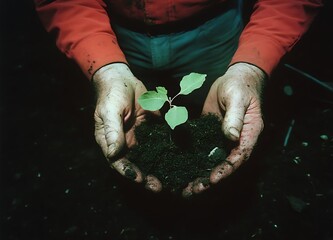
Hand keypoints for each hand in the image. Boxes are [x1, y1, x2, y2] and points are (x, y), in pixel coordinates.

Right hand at [93, 63, 161, 191]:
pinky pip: (160, 141)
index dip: (129, 173)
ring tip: (172, 177)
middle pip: (136, 164)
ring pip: (150, 156)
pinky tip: (179, 156)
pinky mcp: (152, 129)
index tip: (140, 180)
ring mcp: (140, 137)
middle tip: (160, 186)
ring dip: (159, 167)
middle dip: (147, 176)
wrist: (122, 79)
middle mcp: (126, 143)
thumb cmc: (111, 95)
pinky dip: (168, 150)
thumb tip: (113, 154)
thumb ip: (112, 132)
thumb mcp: (110, 112)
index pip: (118, 163)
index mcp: (111, 142)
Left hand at [182, 63, 264, 196]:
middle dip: (208, 179)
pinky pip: (202, 148)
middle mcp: (236, 141)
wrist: (236, 78)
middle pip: (224, 164)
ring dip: (199, 173)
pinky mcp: (211, 133)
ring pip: (212, 160)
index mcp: (248, 134)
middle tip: (192, 190)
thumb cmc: (241, 86)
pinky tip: (179, 166)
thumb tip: (230, 136)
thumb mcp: (238, 98)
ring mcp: (222, 138)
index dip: (226, 169)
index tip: (212, 179)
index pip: (239, 156)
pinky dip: (193, 159)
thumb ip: (234, 116)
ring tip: (183, 186)